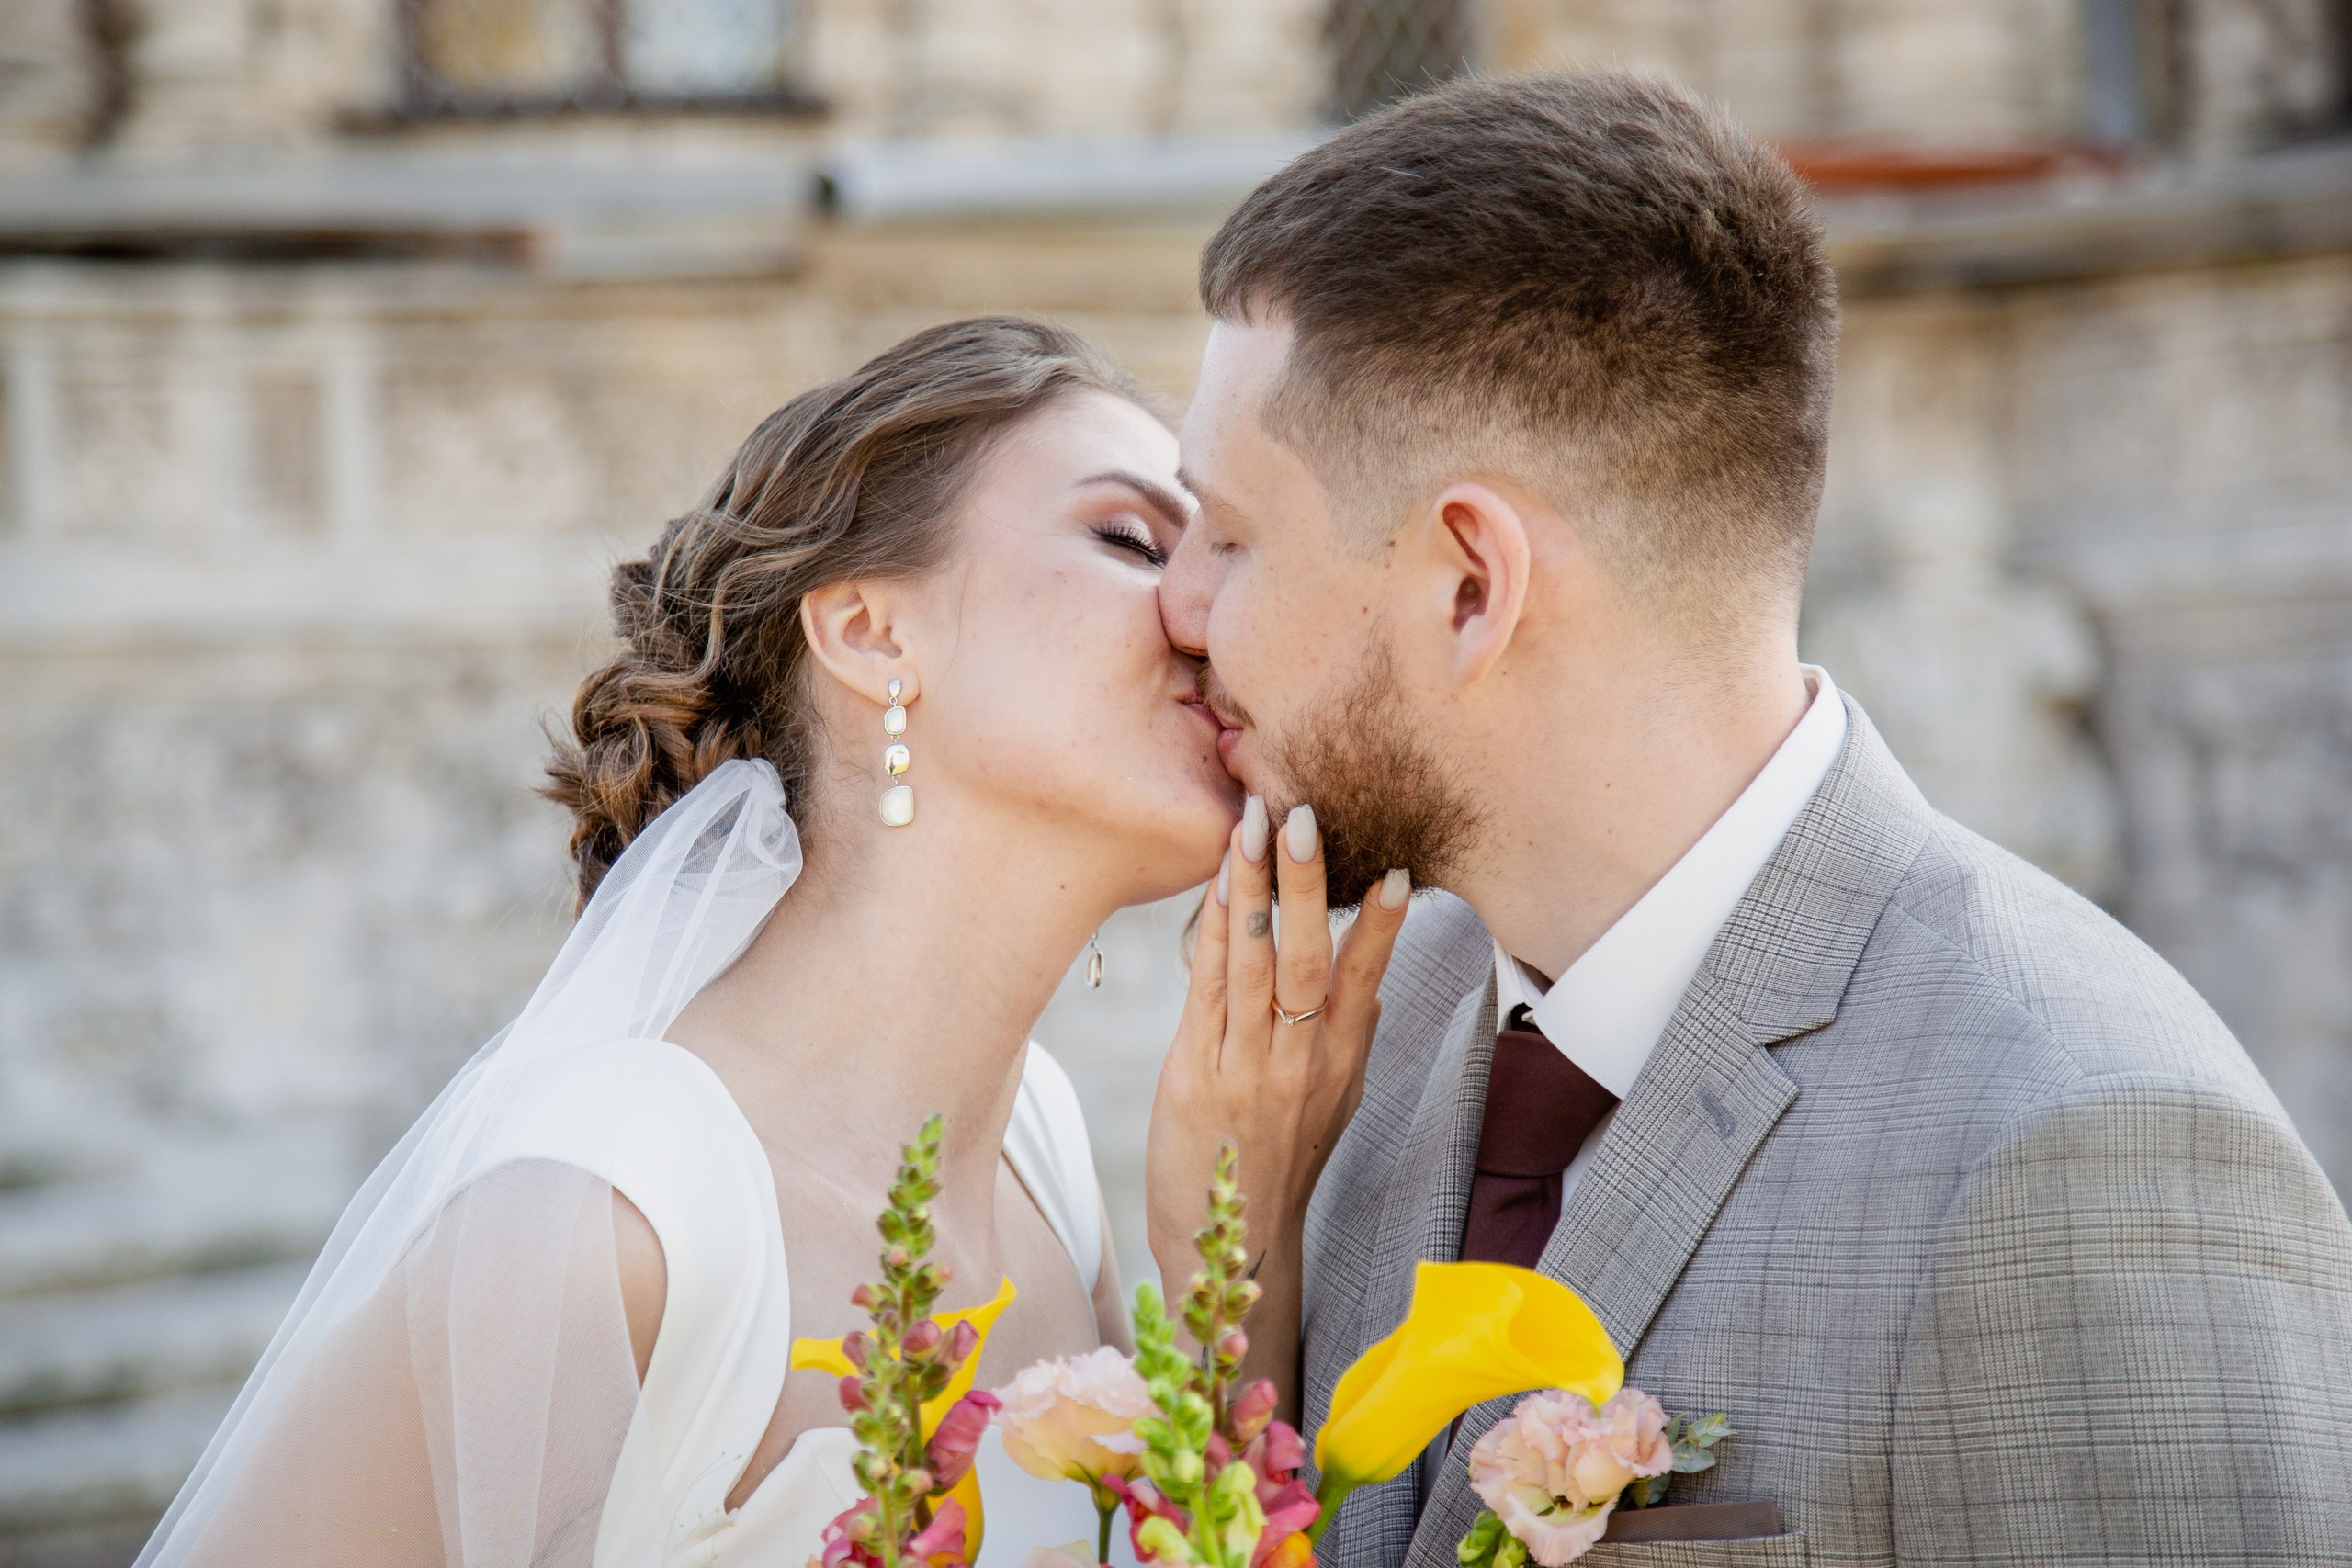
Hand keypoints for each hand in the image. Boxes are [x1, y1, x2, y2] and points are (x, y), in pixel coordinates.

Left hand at [1145, 796, 1409, 1407]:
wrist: (1229, 1249)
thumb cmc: (1276, 1165)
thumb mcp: (1331, 1105)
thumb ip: (1351, 1040)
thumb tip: (1375, 983)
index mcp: (1340, 1064)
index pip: (1366, 981)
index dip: (1381, 926)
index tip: (1395, 867)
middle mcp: (1301, 1063)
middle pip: (1310, 960)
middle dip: (1307, 885)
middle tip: (1304, 817)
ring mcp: (1248, 1069)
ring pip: (1255, 965)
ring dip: (1251, 891)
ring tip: (1250, 828)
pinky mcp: (1194, 1076)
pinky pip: (1206, 991)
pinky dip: (1209, 936)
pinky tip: (1211, 891)